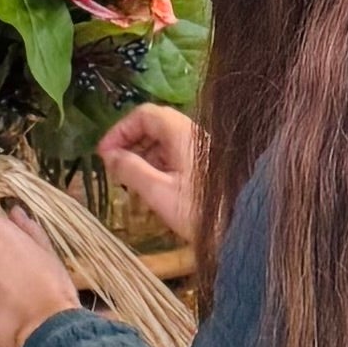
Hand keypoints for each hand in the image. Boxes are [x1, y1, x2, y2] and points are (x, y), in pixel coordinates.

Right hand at [99, 104, 195, 238]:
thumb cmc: (198, 211)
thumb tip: (109, 156)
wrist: (242, 231)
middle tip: (114, 167)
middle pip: (154, 125)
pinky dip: (158, 165)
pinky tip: (151, 187)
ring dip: (143, 156)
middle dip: (130, 144)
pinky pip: (176, 155)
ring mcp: (202, 150)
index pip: (144, 115)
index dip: (120, 130)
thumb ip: (130, 169)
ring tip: (129, 181)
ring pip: (164, 142)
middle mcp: (193, 135)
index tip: (105, 153)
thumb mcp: (158, 191)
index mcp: (181, 134)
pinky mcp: (206, 166)